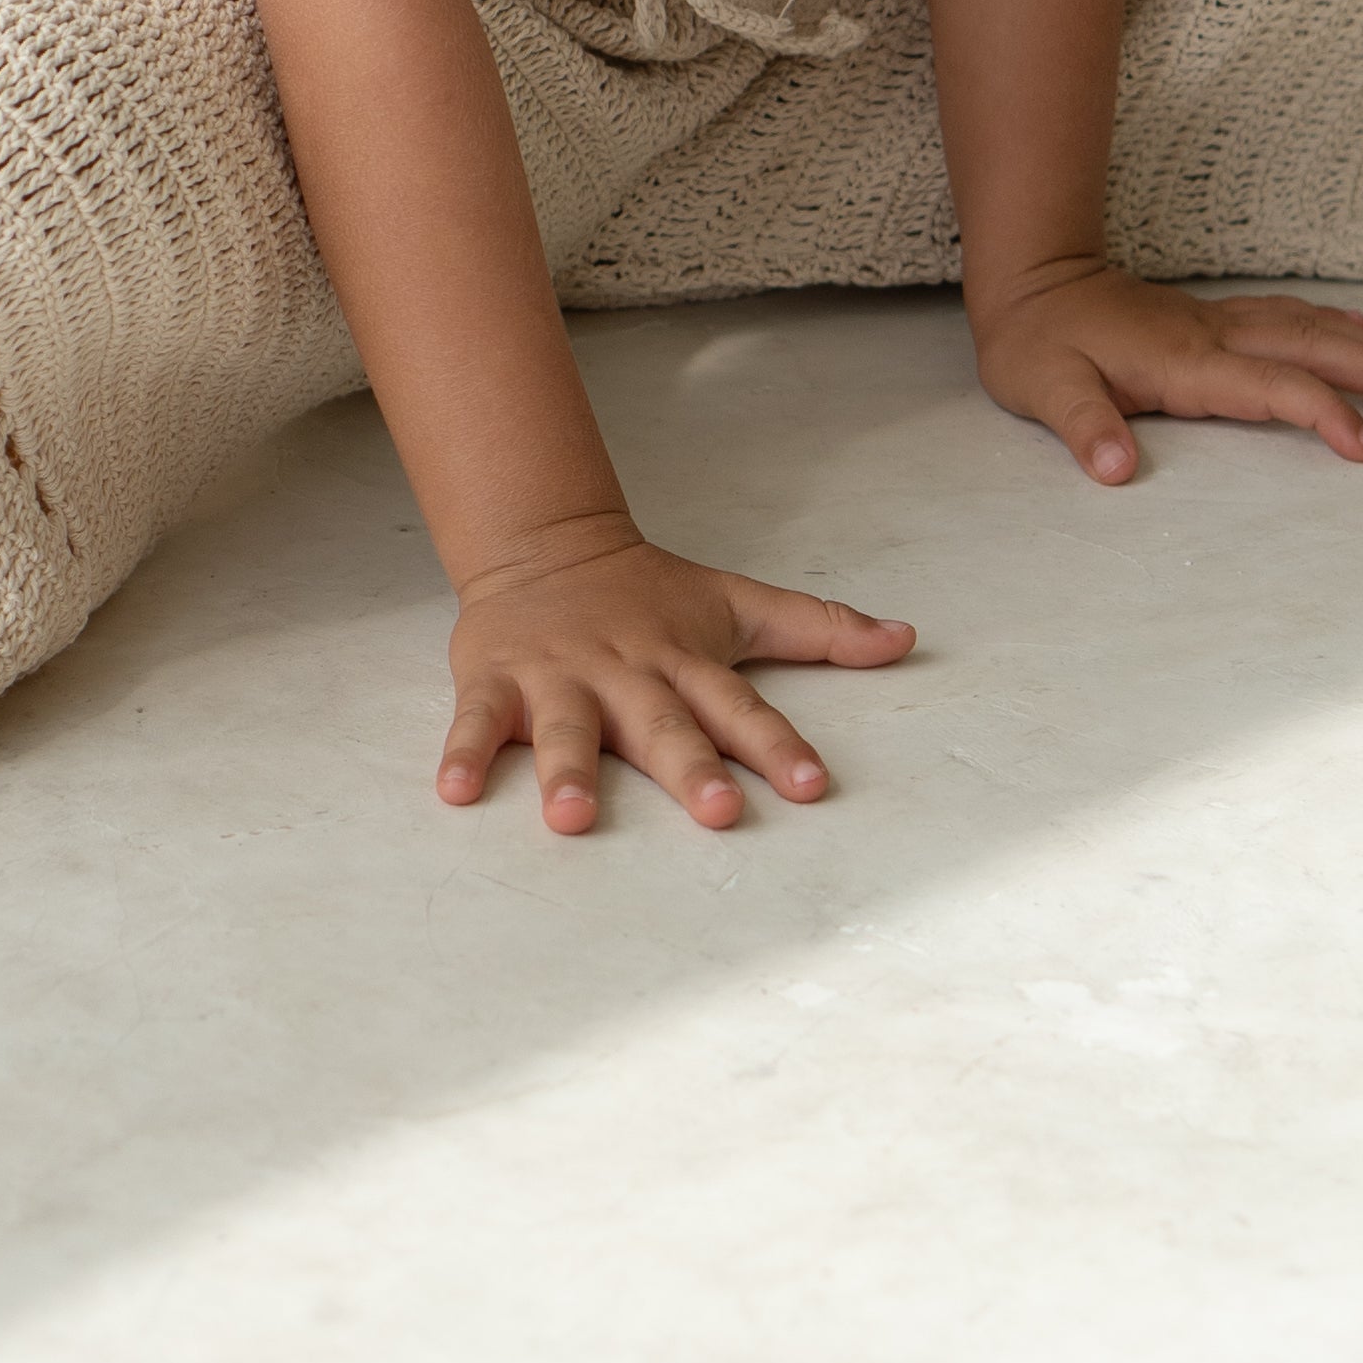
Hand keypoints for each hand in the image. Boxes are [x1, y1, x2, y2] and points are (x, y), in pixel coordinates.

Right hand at [439, 519, 916, 834]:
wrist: (547, 544)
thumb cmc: (651, 592)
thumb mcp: (737, 603)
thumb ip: (819, 627)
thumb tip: (906, 639)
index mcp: (685, 660)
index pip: (741, 706)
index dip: (777, 745)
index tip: (813, 785)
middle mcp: (628, 672)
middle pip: (662, 724)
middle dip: (688, 767)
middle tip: (716, 812)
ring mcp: (560, 677)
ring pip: (569, 727)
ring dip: (570, 770)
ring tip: (573, 819)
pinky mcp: (498, 681)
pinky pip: (479, 721)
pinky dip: (464, 754)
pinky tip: (456, 793)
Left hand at [971, 261, 1362, 483]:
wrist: (1029, 275)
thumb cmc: (1035, 339)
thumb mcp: (1043, 386)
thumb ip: (1082, 424)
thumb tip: (1114, 468)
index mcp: (1184, 361)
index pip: (1270, 387)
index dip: (1321, 413)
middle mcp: (1212, 335)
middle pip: (1311, 349)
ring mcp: (1215, 322)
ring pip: (1308, 327)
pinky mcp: (1209, 319)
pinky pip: (1287, 315)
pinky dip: (1331, 324)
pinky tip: (1359, 329)